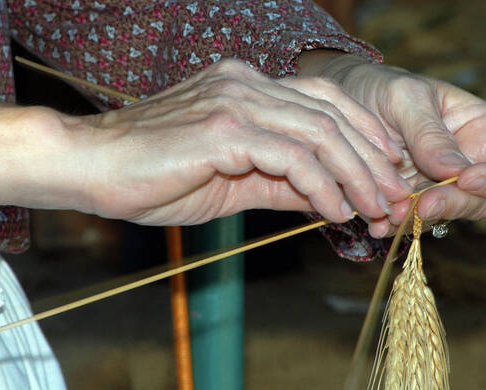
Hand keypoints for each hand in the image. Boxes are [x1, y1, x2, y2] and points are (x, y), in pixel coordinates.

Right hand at [17, 59, 411, 225]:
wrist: (90, 166)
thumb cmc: (154, 175)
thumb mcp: (233, 180)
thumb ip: (281, 181)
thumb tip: (325, 197)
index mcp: (249, 86)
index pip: (325, 101)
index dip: (364, 136)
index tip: (387, 173)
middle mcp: (247, 83)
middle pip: (332, 115)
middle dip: (372, 160)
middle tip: (395, 198)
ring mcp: (236, 101)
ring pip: (320, 133)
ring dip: (356, 175)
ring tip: (376, 210)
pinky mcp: (223, 128)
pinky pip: (292, 156)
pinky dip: (322, 185)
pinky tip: (335, 211)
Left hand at [298, 51, 485, 236]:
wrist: (343, 99)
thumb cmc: (381, 86)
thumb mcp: (405, 98)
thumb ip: (429, 133)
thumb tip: (456, 171)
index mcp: (483, 132)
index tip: (467, 178)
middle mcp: (468, 165)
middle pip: (482, 202)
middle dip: (452, 204)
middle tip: (420, 203)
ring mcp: (438, 187)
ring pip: (443, 216)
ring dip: (418, 219)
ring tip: (389, 213)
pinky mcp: (407, 200)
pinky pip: (409, 221)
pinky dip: (393, 225)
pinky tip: (376, 225)